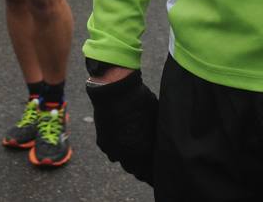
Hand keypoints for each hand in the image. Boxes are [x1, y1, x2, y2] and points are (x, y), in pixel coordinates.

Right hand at [86, 69, 156, 184]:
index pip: (150, 172)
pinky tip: (124, 142)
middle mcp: (125, 155)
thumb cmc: (140, 101)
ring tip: (138, 153)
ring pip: (124, 162)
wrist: (114, 89)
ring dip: (131, 160)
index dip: (155, 173)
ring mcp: (113, 150)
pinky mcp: (103, 142)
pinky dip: (119, 150)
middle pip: (137, 170)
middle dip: (143, 168)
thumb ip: (156, 137)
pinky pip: (113, 152)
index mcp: (142, 151)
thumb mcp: (155, 119)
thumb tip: (160, 145)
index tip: (160, 171)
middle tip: (150, 164)